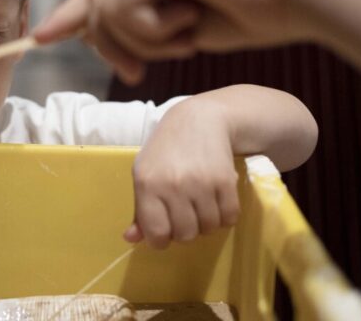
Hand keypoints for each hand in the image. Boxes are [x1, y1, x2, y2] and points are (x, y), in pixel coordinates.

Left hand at [34, 0, 304, 84]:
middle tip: (136, 72)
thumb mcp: (183, 26)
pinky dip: (156, 28)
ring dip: (146, 41)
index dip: (70, 15)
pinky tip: (192, 13)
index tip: (41, 37)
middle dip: (112, 48)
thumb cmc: (256, 13)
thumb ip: (143, 25)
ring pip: (110, 11)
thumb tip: (92, 33)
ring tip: (188, 31)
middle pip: (99, 7)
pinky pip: (127, 7)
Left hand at [124, 95, 239, 247]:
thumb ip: (140, 209)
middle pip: (185, 234)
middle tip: (185, 215)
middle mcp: (173, 185)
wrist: (198, 120)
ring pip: (208, 228)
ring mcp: (201, 183)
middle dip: (186, 231)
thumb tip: (130, 239)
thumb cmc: (166, 150)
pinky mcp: (225, 181)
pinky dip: (225, 215)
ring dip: (206, 223)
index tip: (165, 233)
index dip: (160, 240)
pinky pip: (229, 217)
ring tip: (201, 205)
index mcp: (146, 184)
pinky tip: (217, 201)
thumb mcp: (144, 174)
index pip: (156, 232)